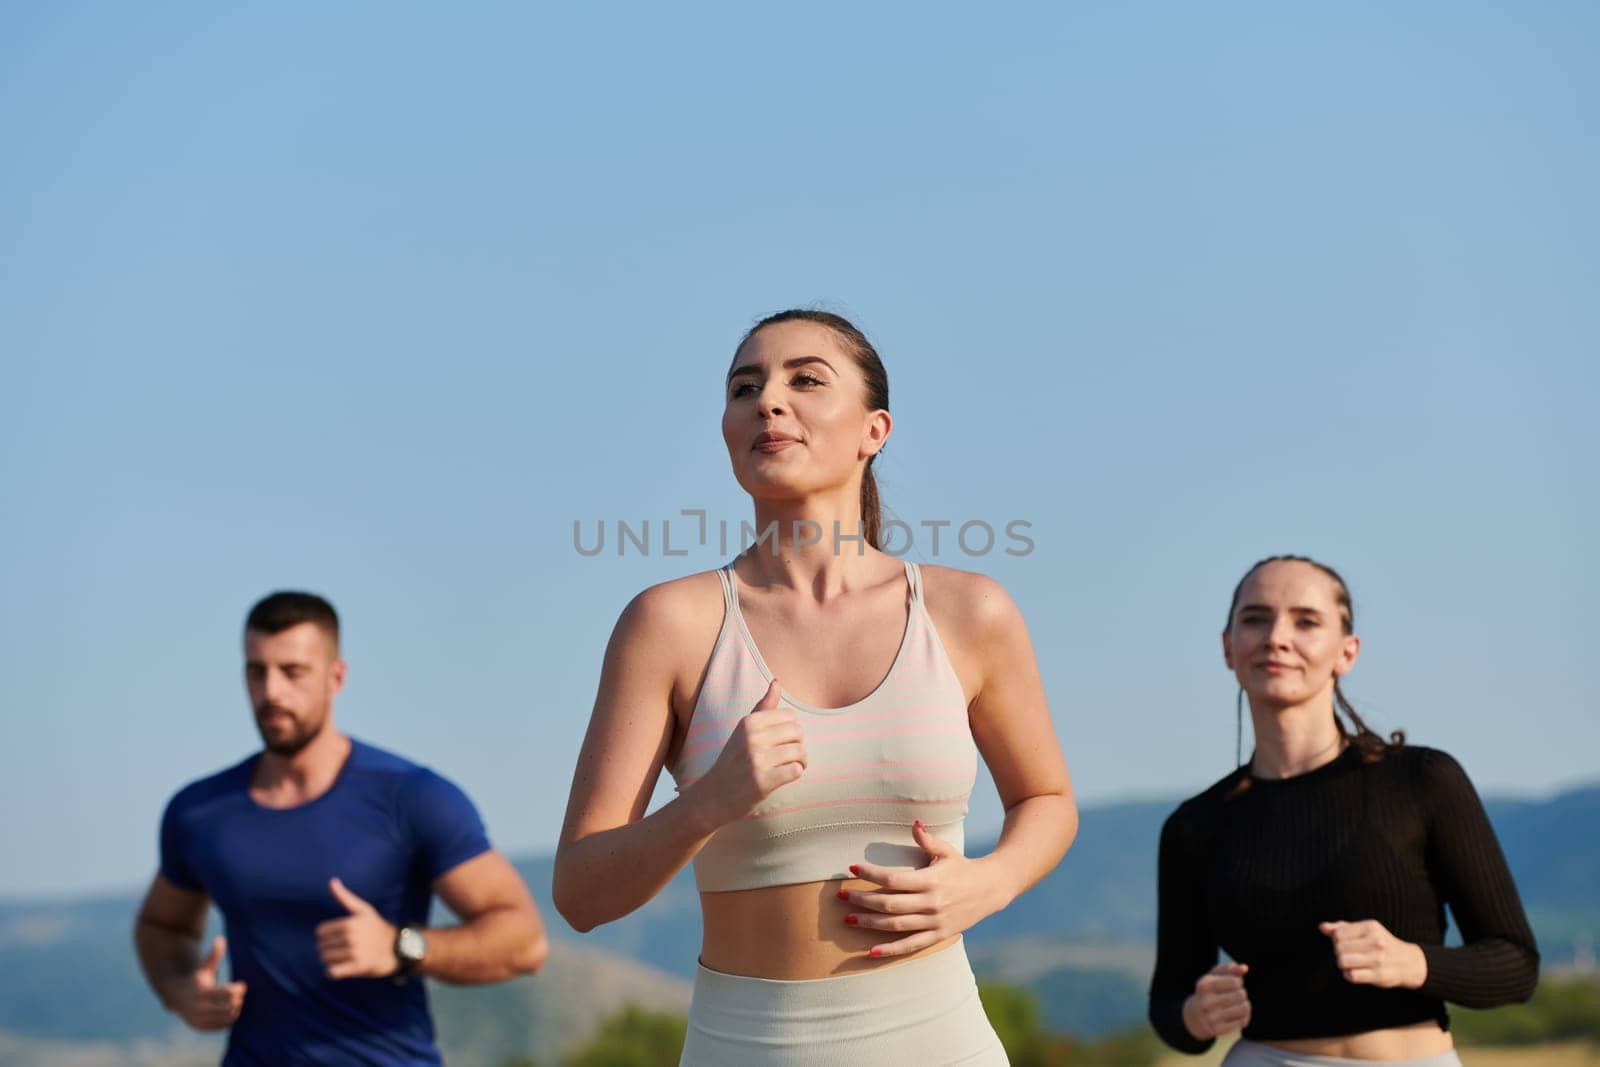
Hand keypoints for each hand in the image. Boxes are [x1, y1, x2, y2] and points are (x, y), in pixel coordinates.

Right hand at [168, 935, 246, 1031]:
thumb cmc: (197, 978)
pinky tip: (229, 1010)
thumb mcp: (204, 966)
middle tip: (240, 994)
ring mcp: (198, 1020)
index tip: (242, 985)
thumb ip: (213, 954)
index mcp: (200, 992)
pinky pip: (221, 1027)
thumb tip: (220, 939)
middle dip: (237, 1000)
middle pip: (228, 1007)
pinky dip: (229, 1020)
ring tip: (235, 1002)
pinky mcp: (200, 1028)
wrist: (178, 996)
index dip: (237, 989)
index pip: (226, 993)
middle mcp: (197, 1008)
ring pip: (226, 1019)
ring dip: (235, 1010)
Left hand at [316, 878, 398, 979]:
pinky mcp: (359, 967)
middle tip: (342, 948)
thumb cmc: (376, 927)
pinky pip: (333, 972)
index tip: (337, 936)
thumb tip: (332, 880)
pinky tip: (341, 968)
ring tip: (344, 957)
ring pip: (326, 959)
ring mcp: (355, 953)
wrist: (397, 947)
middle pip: (322, 946)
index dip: (326, 935)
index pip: (320, 932)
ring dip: (331, 960)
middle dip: (328, 948)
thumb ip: (344, 896)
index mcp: (350, 923)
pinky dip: (333, 971)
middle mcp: (351, 938)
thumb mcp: (363, 909)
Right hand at [692, 679, 806, 825]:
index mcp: (748, 722)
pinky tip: (786, 777)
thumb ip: (763, 706)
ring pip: (800, 752)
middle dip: (798, 745)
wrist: (712, 796)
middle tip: (788, 755)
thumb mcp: (743, 730)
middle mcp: (752, 738)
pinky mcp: (762, 782)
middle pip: (798, 733)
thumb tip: (777, 681)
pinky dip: (795, 774)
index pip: (790, 716)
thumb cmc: (732, 761)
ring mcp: (756, 760)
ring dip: (800, 761)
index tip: (782, 741)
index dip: (791, 730)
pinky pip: (796, 771)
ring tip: (790, 766)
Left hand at [838, 820, 1001, 958]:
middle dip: (862, 900)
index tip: (852, 868)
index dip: (870, 874)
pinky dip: (890, 950)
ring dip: (869, 923)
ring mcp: (934, 922)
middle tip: (840, 896)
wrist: (990, 889)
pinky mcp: (938, 935)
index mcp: (930, 880)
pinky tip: (871, 950)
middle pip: (889, 904)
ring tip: (847, 919)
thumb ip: (928, 840)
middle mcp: (931, 903)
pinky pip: (911, 945)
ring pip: (895, 925)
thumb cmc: (962, 866)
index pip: (893, 879)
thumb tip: (914, 823)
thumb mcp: (947, 851)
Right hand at [1182, 962, 1249, 1040]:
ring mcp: (1211, 1017)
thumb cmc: (1208, 992)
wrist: (1194, 1017)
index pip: (1235, 982)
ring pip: (1243, 1009)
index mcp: (1204, 985)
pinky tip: (1239, 1014)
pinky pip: (1242, 1021)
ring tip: (1241, 1004)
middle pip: (1240, 995)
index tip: (1235, 984)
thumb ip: (1229, 969)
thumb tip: (1244, 968)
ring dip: (1245, 1005)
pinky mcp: (1218, 1029)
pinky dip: (1245, 1017)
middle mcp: (1206, 1001)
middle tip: (1237, 995)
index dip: (1239, 982)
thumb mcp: (1213, 977)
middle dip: (1242, 993)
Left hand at [1320, 919, 1426, 988]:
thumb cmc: (1381, 943)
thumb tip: (1322, 927)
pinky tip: (1355, 972)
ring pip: (1343, 962)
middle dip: (1339, 953)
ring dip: (1343, 965)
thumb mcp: (1365, 930)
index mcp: (1370, 927)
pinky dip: (1349, 975)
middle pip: (1339, 949)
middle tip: (1348, 954)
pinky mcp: (1379, 975)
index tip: (1344, 943)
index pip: (1338, 934)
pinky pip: (1351, 976)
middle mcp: (1375, 942)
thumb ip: (1342, 927)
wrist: (1408, 962)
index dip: (1336, 940)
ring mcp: (1378, 959)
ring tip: (1351, 963)